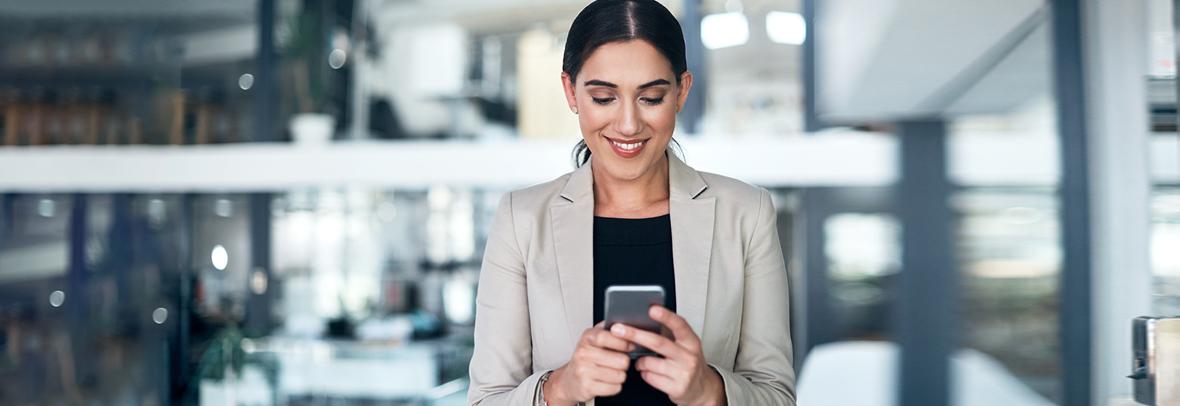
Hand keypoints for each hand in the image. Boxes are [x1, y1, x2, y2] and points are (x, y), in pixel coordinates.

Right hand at [544, 321, 633, 404]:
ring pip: (619, 375)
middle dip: (624, 363)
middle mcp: (583, 353)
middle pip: (621, 360)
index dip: (623, 342)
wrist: (568, 381)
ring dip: (620, 376)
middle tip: (618, 363)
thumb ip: (607, 330)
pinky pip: (614, 388)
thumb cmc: (585, 359)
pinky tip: (607, 382)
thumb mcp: (592, 340)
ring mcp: (584, 371)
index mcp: (587, 338)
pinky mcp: (587, 387)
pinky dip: (614, 386)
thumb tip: (624, 324)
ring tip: (611, 373)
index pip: (606, 337)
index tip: (630, 346)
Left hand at [610, 305, 726, 405]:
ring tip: (642, 361)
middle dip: (635, 335)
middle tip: (618, 329)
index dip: (666, 316)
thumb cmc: (687, 362)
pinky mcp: (676, 387)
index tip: (652, 309)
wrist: (701, 388)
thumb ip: (669, 334)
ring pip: (649, 362)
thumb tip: (643, 320)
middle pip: (658, 343)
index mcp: (691, 341)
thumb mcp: (685, 345)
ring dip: (639, 361)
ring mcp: (683, 373)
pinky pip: (649, 377)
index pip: (679, 325)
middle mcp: (689, 356)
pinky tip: (650, 372)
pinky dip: (644, 373)